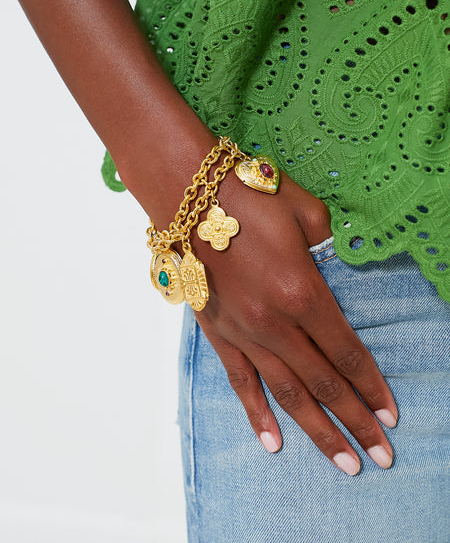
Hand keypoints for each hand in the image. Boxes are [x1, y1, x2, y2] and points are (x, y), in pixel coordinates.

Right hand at [191, 171, 397, 475]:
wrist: (186, 195)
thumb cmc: (249, 197)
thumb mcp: (307, 212)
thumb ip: (333, 248)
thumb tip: (343, 269)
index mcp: (303, 292)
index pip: (347, 353)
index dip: (372, 386)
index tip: (391, 414)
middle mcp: (275, 323)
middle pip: (324, 384)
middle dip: (356, 422)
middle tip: (381, 455)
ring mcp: (244, 333)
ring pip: (287, 393)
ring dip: (318, 431)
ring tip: (343, 461)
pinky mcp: (218, 333)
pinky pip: (240, 381)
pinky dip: (256, 414)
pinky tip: (272, 441)